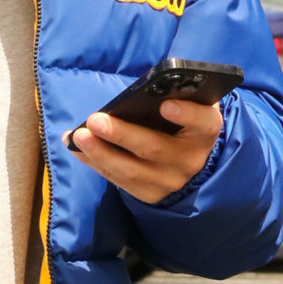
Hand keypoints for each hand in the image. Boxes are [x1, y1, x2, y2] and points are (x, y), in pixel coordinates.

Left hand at [67, 98, 222, 205]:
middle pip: (154, 149)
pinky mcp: (149, 195)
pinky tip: (77, 148)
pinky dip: (96, 163)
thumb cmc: (183, 123)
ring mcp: (169, 182)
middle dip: (121, 134)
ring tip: (78, 136)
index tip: (165, 105)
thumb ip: (177, 96)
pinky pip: (119, 181)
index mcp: (205, 132)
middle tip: (95, 120)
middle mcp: (190, 160)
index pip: (203, 123)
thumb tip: (146, 88)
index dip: (186, 114)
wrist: (190, 162)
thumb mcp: (190, 106)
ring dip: (100, 152)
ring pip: (131, 170)